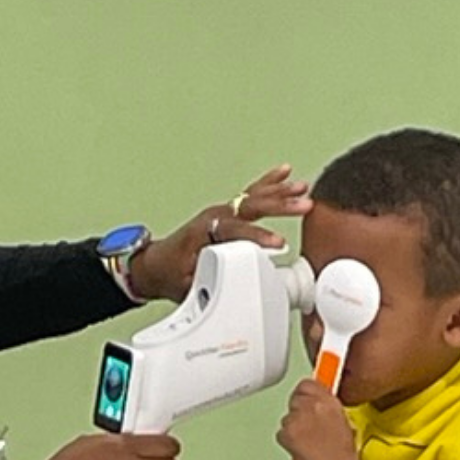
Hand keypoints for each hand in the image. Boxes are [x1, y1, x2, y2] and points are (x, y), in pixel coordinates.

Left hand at [129, 164, 309, 302]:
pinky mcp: (228, 214)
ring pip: (253, 197)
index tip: (279, 243)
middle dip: (279, 205)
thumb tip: (239, 281)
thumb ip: (212, 281)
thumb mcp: (188, 286)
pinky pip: (251, 195)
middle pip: (250, 206)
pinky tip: (285, 174)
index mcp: (204, 232)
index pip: (236, 231)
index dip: (258, 237)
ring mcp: (222, 213)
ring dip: (280, 192)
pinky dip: (269, 183)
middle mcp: (214, 217)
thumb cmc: (170, 274)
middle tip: (304, 205)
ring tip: (303, 187)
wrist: (155, 266)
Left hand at [275, 376, 368, 459]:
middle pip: (295, 398)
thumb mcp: (343, 420)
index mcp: (328, 401)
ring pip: (287, 416)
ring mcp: (296, 419)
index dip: (306, 393)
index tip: (307, 399)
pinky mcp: (286, 434)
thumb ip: (327, 405)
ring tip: (307, 439)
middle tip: (307, 424)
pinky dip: (288, 439)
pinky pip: (281, 432)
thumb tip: (316, 402)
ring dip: (293, 425)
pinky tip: (301, 447)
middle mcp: (311, 406)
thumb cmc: (343, 453)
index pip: (307, 384)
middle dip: (299, 409)